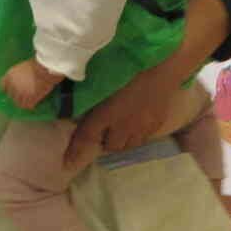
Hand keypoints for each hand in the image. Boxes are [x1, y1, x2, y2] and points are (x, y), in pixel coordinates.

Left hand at [1, 58, 63, 111]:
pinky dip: (30, 106)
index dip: (8, 90)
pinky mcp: (30, 98)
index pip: (3, 87)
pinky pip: (28, 106)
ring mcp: (21, 93)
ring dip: (23, 103)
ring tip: (28, 102)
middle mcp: (13, 86)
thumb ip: (16, 75)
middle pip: (11, 97)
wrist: (44, 69)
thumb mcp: (21, 67)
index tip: (11, 91)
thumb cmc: (35, 65)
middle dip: (16, 97)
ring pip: (19, 103)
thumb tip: (18, 81)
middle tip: (22, 97)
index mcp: (9, 76)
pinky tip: (33, 104)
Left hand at [65, 52, 179, 167]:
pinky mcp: (156, 124)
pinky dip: (136, 135)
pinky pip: (143, 138)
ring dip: (121, 141)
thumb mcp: (104, 78)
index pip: (87, 137)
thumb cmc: (130, 66)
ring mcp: (141, 127)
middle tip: (103, 131)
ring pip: (128, 146)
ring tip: (120, 130)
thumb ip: (90, 93)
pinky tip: (136, 124)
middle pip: (110, 146)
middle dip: (104, 141)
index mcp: (106, 113)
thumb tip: (76, 99)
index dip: (76, 152)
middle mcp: (122, 126)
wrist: (164, 67)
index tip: (67, 164)